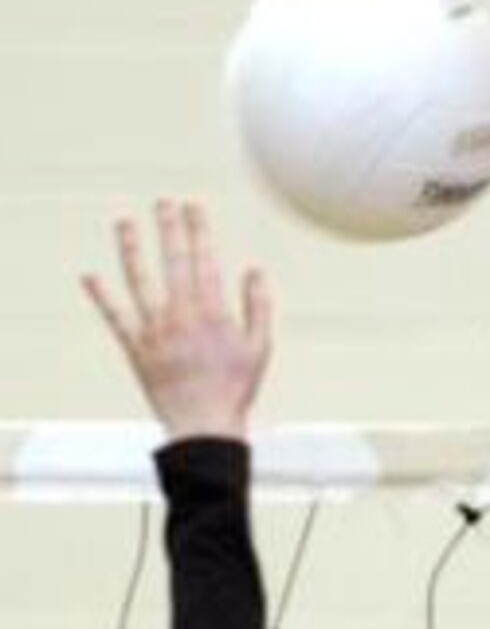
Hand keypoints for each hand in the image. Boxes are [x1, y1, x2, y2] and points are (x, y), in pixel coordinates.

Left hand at [82, 200, 271, 441]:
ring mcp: (155, 329)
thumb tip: (255, 271)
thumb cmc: (234, 390)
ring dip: (131, 249)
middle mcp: (181, 314)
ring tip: (125, 224)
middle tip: (162, 203)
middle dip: (168, 229)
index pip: (205, 260)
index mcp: (212, 312)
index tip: (193, 207)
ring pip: (140, 280)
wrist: (204, 425)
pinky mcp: (136, 348)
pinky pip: (116, 317)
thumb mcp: (260, 348)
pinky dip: (102, 297)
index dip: (198, 231)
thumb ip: (259, 306)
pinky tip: (90, 277)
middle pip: (173, 261)